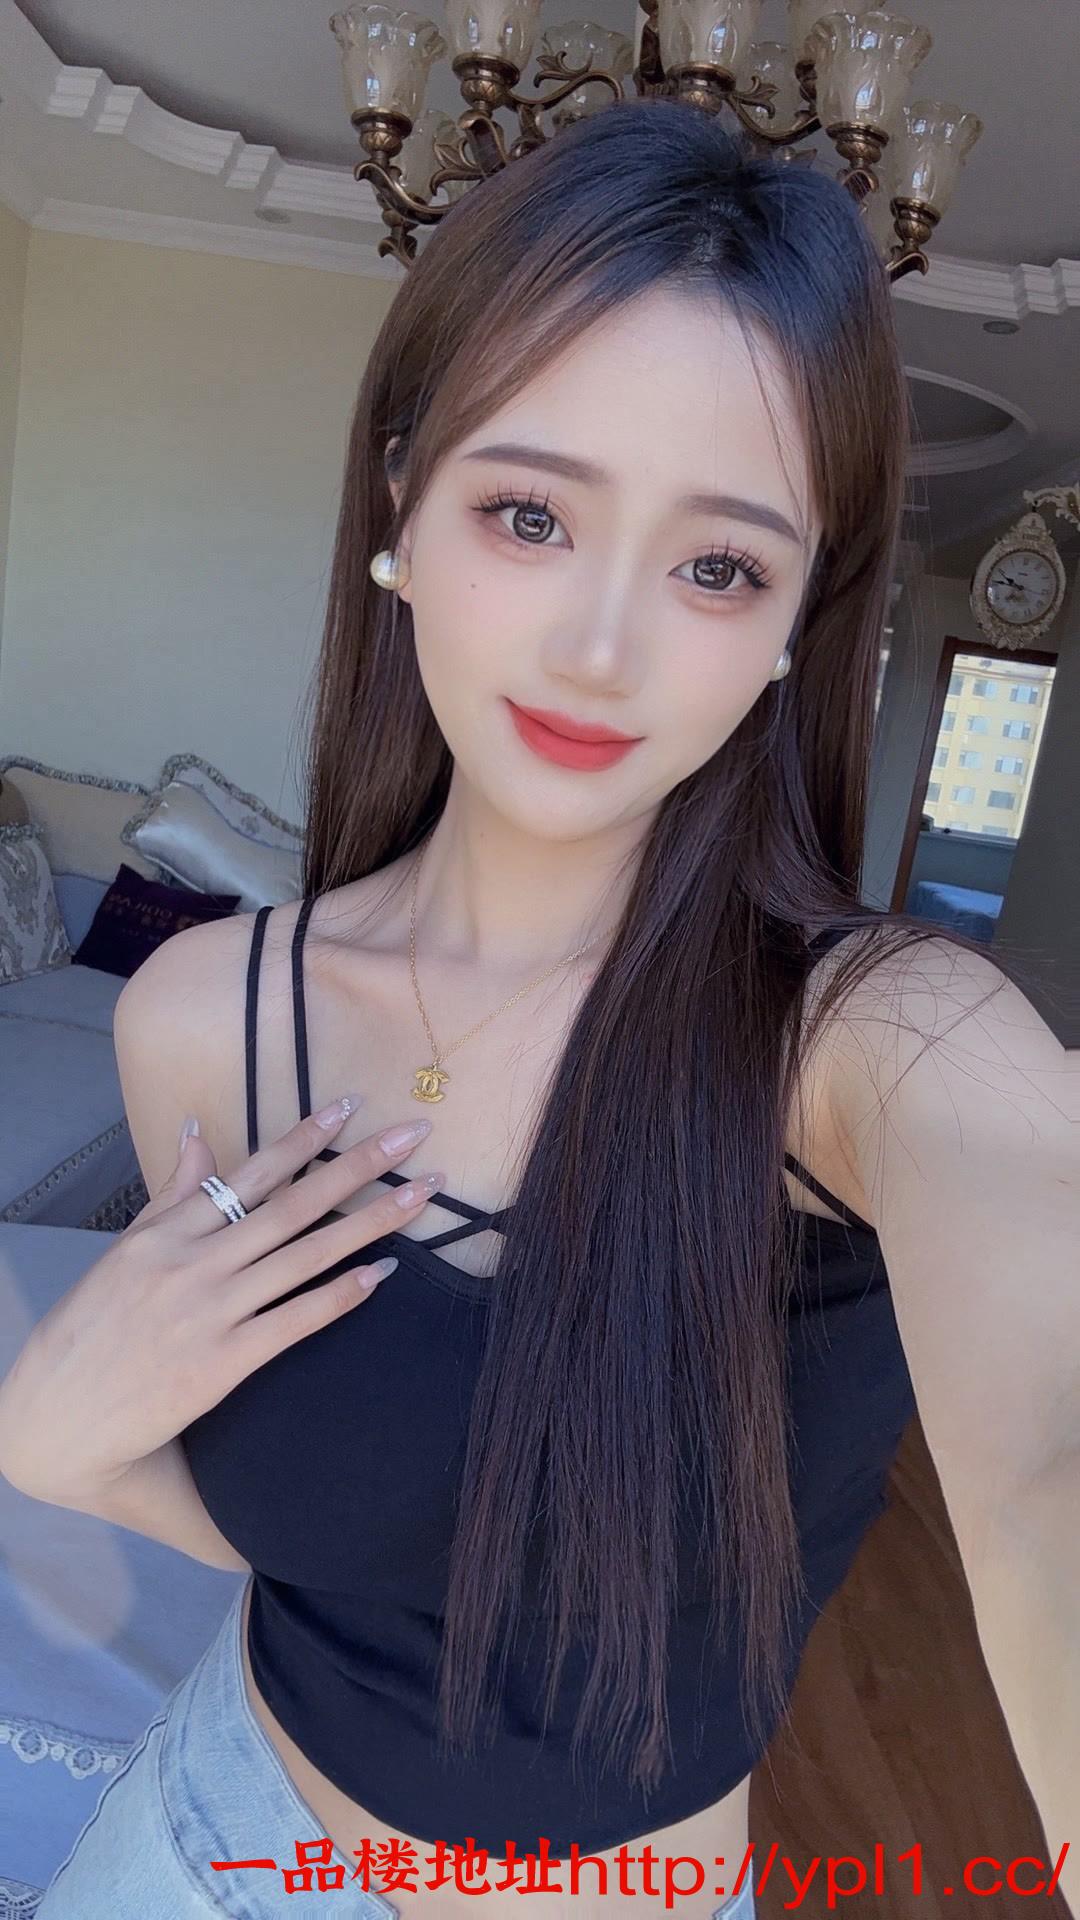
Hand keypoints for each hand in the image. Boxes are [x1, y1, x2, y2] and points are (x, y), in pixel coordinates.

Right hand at [0, 1102, 443, 1508]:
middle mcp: (192, 1262)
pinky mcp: (221, 1364)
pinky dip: (340, 1295)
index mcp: (168, 1231)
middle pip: (293, 1204)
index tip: (352, 1105)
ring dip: (370, 1222)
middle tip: (413, 1135)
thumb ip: (172, 1193)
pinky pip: (294, 1321)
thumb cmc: (92, 1329)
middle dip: (360, 1166)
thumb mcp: (126, 1249)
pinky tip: (381, 1275)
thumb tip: (198, 1129)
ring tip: (420, 1195)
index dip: (305, 1136)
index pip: (251, 1171)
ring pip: (305, 1255)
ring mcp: (209, 1312)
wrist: (58, 1417)